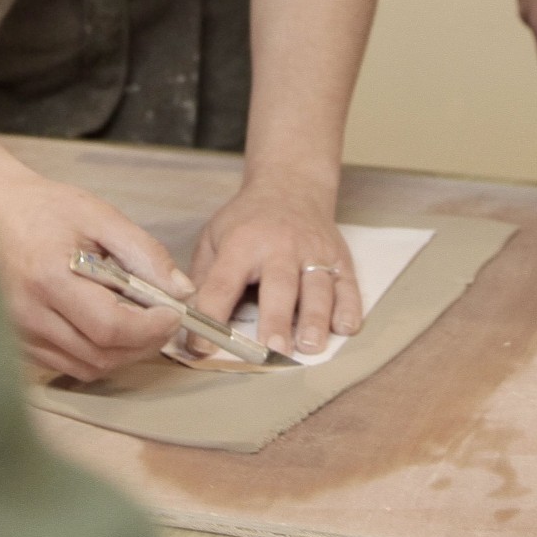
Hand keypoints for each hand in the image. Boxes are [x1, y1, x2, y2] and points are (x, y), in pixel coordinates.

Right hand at [0, 151, 192, 380]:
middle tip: (162, 319)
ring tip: (136, 321)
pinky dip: (95, 353)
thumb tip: (180, 291)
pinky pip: (65, 364)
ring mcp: (18, 332)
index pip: (110, 327)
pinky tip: (104, 325)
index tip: (172, 313)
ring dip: (121, 353)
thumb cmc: (42, 208)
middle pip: (101, 355)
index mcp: (49, 278)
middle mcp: (28, 314)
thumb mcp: (99, 216)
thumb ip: (143, 252)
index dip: (150, 328)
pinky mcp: (15, 341)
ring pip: (86, 367)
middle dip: (143, 344)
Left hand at [190, 172, 359, 357]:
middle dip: (276, 319)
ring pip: (317, 288)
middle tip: (273, 351)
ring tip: (310, 346)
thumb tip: (187, 317)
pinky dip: (349, 307)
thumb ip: (203, 277)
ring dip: (315, 318)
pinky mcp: (339, 258)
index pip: (223, 282)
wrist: (292, 186)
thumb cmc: (248, 220)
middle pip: (279, 286)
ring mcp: (314, 252)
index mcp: (243, 243)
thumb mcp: (215, 236)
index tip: (201, 346)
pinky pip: (348, 284)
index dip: (211, 314)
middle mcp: (281, 247)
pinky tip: (345, 328)